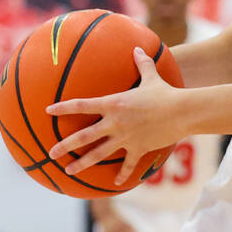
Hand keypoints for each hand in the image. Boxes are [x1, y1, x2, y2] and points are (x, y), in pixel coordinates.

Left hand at [47, 47, 186, 184]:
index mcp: (114, 104)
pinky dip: (122, 174)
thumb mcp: (152, 77)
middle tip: (50, 152)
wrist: (182, 111)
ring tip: (68, 171)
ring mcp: (125, 138)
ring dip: (82, 164)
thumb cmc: (166, 92)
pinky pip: (127, 164)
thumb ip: (142, 64)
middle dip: (64, 145)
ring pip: (98, 154)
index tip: (48, 111)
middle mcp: (115, 122)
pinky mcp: (138, 149)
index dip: (63, 108)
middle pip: (83, 136)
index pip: (82, 105)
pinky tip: (116, 183)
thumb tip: (137, 48)